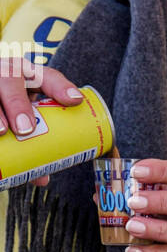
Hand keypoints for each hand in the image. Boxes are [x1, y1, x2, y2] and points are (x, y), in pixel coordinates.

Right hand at [0, 63, 84, 187]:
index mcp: (30, 76)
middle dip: (18, 105)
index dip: (62, 88)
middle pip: (12, 81)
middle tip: (25, 129)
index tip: (75, 101)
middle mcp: (9, 73)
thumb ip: (37, 141)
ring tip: (2, 132)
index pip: (49, 77)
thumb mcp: (27, 114)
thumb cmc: (16, 106)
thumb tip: (42, 178)